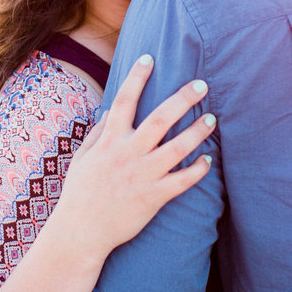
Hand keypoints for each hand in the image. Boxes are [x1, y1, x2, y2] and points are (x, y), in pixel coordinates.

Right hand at [49, 54, 215, 263]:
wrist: (80, 233)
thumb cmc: (79, 195)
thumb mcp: (82, 159)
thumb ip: (97, 133)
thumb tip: (110, 110)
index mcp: (108, 141)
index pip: (123, 100)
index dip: (136, 77)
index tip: (149, 57)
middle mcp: (127, 154)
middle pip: (159, 119)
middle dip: (182, 99)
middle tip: (202, 84)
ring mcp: (142, 176)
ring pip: (177, 148)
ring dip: (197, 132)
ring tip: (212, 119)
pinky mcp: (153, 198)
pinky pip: (182, 181)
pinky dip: (197, 170)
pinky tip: (208, 160)